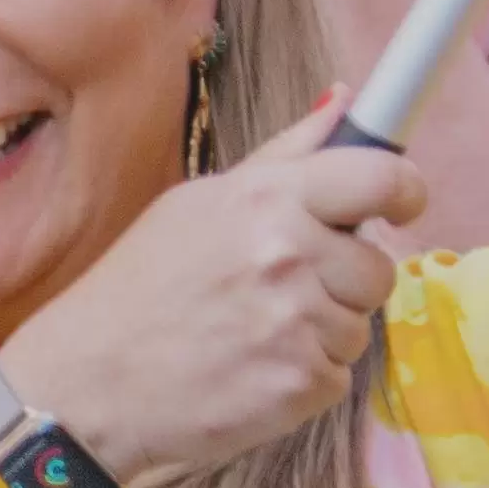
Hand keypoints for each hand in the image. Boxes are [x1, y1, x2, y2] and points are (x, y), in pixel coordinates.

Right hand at [0, 98, 424, 487]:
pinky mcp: (300, 386)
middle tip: (278, 290)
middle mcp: (287, 255)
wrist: (84, 387)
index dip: (405, 190)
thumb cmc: (138, 289)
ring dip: (321, 332)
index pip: (380, 177)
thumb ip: (284, 158)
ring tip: (251, 333)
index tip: (403, 203)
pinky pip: (338, 375)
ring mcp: (296, 324)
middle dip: (344, 280)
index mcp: (265, 199)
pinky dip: (304, 379)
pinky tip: (250, 370)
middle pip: (380, 266)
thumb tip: (348, 101)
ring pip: (360, 325)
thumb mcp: (197, 204)